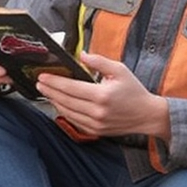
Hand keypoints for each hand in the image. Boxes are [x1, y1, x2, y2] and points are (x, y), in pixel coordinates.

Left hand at [36, 51, 169, 139]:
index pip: (70, 88)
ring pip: (67, 112)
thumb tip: (81, 55)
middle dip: (49, 91)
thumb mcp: (120, 70)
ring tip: (46, 92)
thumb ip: (99, 61)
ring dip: (54, 101)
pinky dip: (64, 112)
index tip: (43, 76)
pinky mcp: (95, 131)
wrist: (147, 115)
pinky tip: (60, 103)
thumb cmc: (134, 91)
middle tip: (39, 82)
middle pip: (65, 100)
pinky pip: (74, 121)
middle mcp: (97, 111)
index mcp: (102, 95)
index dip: (54, 82)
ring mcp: (95, 124)